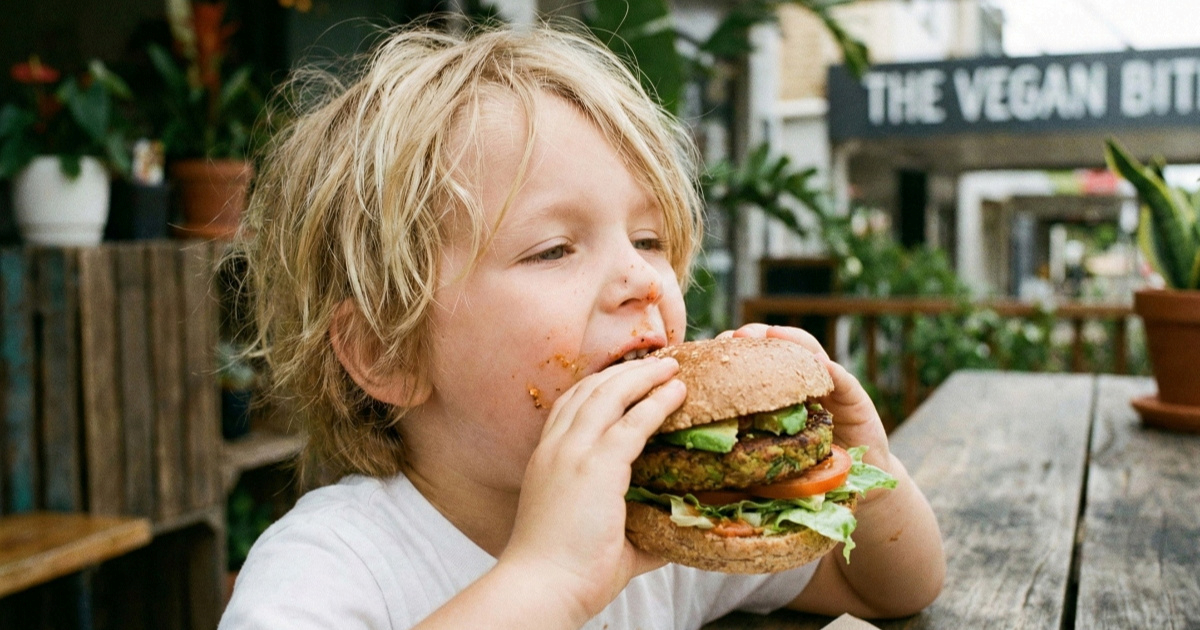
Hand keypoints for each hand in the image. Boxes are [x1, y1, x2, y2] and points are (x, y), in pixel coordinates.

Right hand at [499, 356, 685, 624]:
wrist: (543, 588)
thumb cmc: (568, 574)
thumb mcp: (597, 536)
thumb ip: (635, 528)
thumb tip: (671, 529)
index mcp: (547, 460)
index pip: (570, 407)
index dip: (600, 387)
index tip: (627, 378)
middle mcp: (556, 449)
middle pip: (589, 390)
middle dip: (625, 372)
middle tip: (657, 363)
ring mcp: (574, 453)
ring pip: (610, 394)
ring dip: (643, 377)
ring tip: (671, 367)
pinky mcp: (597, 466)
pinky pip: (633, 422)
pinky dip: (657, 403)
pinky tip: (676, 393)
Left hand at [718, 324, 891, 472]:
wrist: (855, 485)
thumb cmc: (805, 469)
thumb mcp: (770, 452)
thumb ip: (744, 438)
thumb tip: (696, 438)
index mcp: (777, 393)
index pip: (752, 361)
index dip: (732, 349)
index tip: (713, 346)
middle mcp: (802, 383)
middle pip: (778, 348)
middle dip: (756, 336)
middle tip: (737, 336)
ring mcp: (830, 388)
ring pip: (809, 354)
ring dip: (790, 340)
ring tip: (772, 334)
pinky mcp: (857, 401)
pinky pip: (844, 381)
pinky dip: (832, 371)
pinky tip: (821, 365)